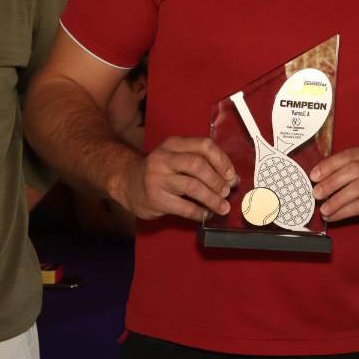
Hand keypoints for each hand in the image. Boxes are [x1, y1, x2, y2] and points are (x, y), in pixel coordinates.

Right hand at [113, 136, 235, 221]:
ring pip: (192, 187)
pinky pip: (184, 207)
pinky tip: (205, 214)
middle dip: (217, 180)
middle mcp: (164, 159)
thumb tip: (232, 178)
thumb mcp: (176, 157)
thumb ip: (201, 162)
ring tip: (222, 206)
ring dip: (212, 199)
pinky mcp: (155, 199)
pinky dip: (199, 212)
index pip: (203, 145)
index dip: (222, 160)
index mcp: (174, 144)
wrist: (127, 182)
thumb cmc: (161, 170)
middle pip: (198, 165)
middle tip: (227, 191)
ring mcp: (157, 179)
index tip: (231, 174)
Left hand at [311, 145, 358, 231]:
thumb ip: (347, 171)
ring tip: (323, 208)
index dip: (330, 164)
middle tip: (317, 193)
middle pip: (355, 169)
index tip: (314, 175)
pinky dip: (343, 211)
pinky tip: (333, 216)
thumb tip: (318, 177)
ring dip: (337, 198)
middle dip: (332, 181)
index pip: (351, 155)